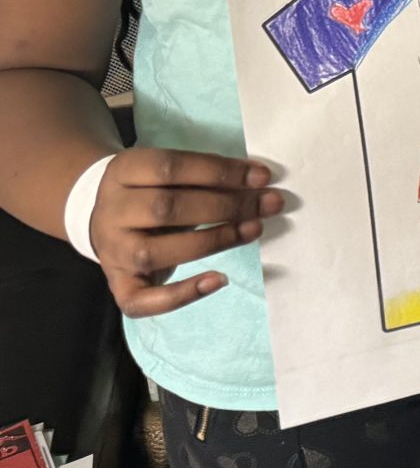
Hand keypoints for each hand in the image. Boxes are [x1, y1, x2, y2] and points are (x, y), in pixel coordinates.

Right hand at [87, 149, 282, 317]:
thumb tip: (257, 180)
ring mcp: (111, 251)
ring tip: (253, 229)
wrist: (104, 218)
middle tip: (268, 204)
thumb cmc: (153, 190)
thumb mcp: (169, 173)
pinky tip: (219, 280)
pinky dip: (181, 295)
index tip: (262, 176)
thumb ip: (205, 175)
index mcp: (124, 171)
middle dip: (226, 206)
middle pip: (166, 208)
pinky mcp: (118, 284)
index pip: (170, 168)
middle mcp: (111, 211)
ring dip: (213, 241)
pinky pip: (140, 300)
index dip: (220, 171)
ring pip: (156, 252)